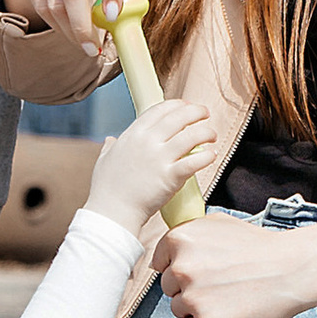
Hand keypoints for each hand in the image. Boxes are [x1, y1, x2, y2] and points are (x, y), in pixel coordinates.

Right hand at [89, 95, 216, 237]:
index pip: (159, 109)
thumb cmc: (106, 189)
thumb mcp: (104, 160)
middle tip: (205, 113)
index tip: (185, 106)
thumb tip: (110, 140)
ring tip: (212, 135)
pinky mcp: (171, 177)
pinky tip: (211, 155)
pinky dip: (206, 156)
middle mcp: (147, 142)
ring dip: (206, 132)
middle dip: (196, 111)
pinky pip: (194, 161)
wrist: (112, 212)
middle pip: (178, 117)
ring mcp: (160, 158)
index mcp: (133, 135)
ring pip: (191, 136)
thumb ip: (110, 147)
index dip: (176, 105)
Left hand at [155, 208, 316, 317]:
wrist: (293, 268)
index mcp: (179, 240)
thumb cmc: (259, 246)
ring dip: (198, 309)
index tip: (204, 271)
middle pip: (169, 289)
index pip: (161, 264)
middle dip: (190, 289)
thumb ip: (187, 236)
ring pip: (178, 310)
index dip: (182, 269)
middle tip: (222, 285)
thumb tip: (162, 257)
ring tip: (228, 298)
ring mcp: (192, 297)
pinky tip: (225, 315)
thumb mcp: (218, 224)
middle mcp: (181, 268)